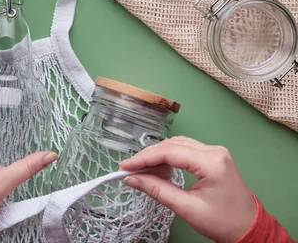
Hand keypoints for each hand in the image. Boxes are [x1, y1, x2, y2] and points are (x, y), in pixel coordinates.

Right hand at [119, 136, 255, 242]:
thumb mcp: (186, 208)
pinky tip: (158, 167)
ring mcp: (215, 151)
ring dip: (157, 154)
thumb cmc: (220, 222)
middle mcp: (214, 150)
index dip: (144, 158)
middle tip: (128, 169)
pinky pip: (185, 149)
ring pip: (177, 144)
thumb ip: (158, 190)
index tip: (124, 167)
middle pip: (172, 145)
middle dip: (148, 156)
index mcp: (211, 162)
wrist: (249, 228)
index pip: (170, 152)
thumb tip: (130, 179)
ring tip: (141, 169)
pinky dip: (168, 156)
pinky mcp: (213, 155)